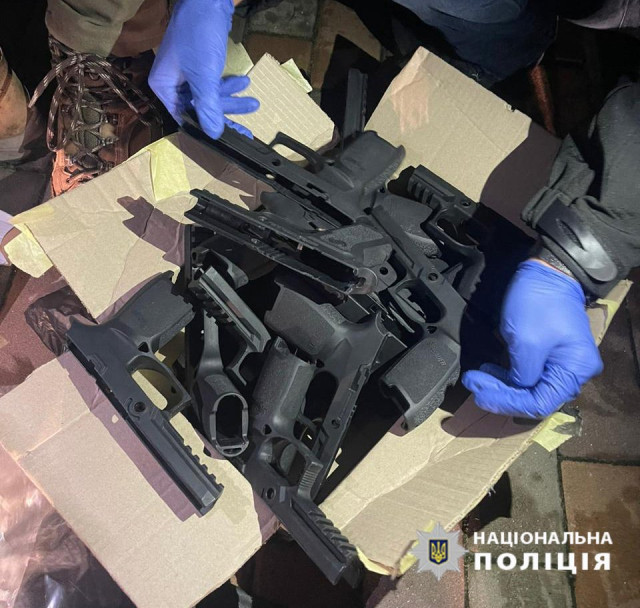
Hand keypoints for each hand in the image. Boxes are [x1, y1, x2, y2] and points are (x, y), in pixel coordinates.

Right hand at [149, 0, 258, 138]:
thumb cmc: (199, 34)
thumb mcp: (204, 76)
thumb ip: (209, 107)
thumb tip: (213, 135)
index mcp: (163, 86)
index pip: (184, 118)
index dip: (207, 127)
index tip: (230, 136)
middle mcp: (171, 82)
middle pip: (199, 108)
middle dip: (226, 111)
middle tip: (249, 113)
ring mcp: (185, 73)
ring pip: (209, 96)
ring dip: (231, 99)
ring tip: (253, 101)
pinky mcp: (199, 65)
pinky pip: (213, 83)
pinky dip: (227, 85)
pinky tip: (243, 83)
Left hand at [462, 259, 602, 418]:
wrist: (548, 272)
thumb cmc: (538, 303)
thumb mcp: (526, 342)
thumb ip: (522, 375)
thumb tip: (516, 388)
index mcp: (574, 371)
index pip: (539, 403)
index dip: (507, 403)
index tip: (480, 394)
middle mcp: (574, 372)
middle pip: (535, 398)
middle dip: (501, 394)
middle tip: (473, 384)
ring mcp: (562, 363)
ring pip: (529, 388)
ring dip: (501, 386)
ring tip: (477, 378)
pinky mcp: (550, 354)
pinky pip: (529, 374)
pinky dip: (508, 376)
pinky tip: (490, 371)